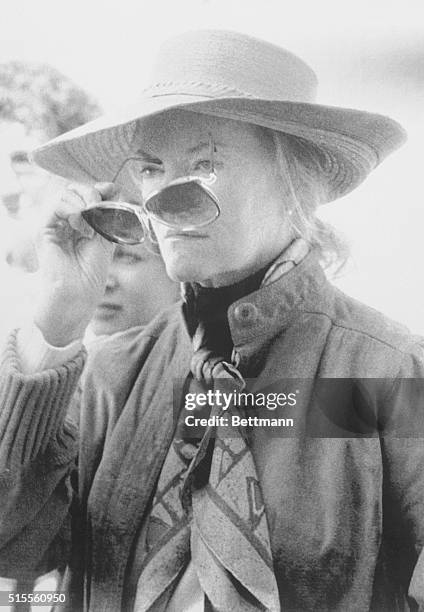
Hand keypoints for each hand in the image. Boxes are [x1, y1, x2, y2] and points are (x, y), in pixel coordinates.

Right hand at [34, 182, 116, 345]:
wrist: (79, 295)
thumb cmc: (92, 273)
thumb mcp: (107, 237)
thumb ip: (109, 213)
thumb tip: (113, 187)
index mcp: (80, 223)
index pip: (86, 194)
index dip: (99, 189)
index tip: (112, 191)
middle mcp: (65, 221)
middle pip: (75, 190)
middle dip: (92, 194)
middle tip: (100, 210)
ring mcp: (54, 225)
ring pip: (65, 193)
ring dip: (83, 204)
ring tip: (91, 225)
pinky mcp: (43, 230)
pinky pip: (55, 205)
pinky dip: (72, 209)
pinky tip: (81, 224)